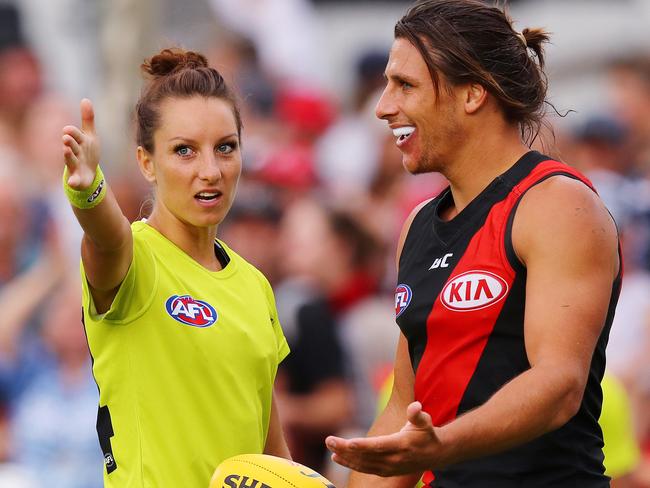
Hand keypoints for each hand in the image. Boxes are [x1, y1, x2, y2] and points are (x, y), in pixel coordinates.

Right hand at [62, 98, 100, 189]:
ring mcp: (75, 165)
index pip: (75, 135)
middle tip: (66, 138)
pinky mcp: (77, 178)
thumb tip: (86, 99)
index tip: (67, 129)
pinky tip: (72, 182)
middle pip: (71, 147)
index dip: (72, 133)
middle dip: (69, 142)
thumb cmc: (87, 151)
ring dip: (68, 156)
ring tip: (66, 151)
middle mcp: (75, 153)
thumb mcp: (90, 135)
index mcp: (79, 142)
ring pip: (71, 161)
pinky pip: (74, 180)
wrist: (89, 173)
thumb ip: (88, 119)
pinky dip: (73, 181)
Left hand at [325, 402, 442, 476]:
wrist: (435, 455)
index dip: (364, 445)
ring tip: (330, 446)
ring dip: (344, 456)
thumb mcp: (425, 422)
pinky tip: (336, 457)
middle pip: (366, 455)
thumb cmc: (427, 434)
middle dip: (346, 449)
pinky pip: (364, 468)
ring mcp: (388, 467)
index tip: (349, 442)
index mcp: (401, 445)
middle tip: (329, 440)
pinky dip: (350, 464)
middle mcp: (393, 459)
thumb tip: (415, 406)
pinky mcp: (384, 471)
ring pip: (362, 464)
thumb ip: (417, 415)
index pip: (380, 446)